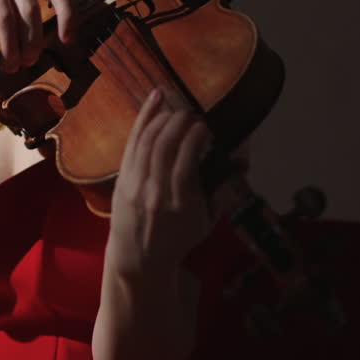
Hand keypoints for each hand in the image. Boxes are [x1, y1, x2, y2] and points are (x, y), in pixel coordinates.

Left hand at [106, 89, 213, 277]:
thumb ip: (218, 192)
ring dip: (163, 119)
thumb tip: (237, 161)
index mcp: (180, 205)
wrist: (139, 258)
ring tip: (177, 110)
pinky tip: (154, 100)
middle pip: (164, 147)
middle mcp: (155, 194)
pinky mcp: (122, 179)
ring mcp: (135, 186)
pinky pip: (132, 142)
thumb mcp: (205, 223)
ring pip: (146, 142)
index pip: (186, 163)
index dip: (195, 138)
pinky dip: (143, 118)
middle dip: (178, 123)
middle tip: (191, 114)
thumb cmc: (178, 239)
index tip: (205, 127)